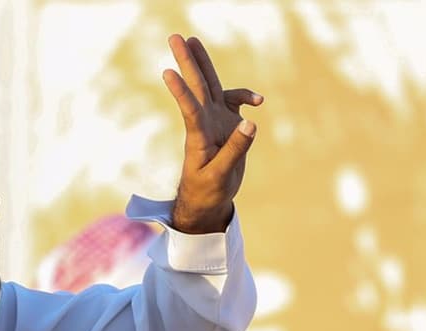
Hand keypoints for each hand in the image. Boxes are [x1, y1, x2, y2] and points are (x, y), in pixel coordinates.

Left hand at [161, 33, 261, 234]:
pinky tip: (258, 101)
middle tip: (174, 37)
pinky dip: (246, 96)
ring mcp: (216, 120)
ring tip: (192, 39)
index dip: (181, 92)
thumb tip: (250, 122)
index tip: (167, 73)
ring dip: (202, 63)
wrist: (208, 198)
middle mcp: (205, 122)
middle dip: (186, 62)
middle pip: (197, 86)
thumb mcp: (220, 176)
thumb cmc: (208, 190)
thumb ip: (235, 149)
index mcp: (198, 136)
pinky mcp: (228, 123)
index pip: (190, 110)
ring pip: (210, 85)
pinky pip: (236, 102)